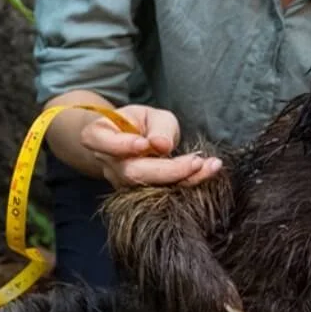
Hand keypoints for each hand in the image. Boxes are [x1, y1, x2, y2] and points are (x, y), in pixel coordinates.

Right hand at [81, 103, 222, 190]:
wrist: (136, 142)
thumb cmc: (141, 124)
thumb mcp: (151, 115)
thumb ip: (158, 127)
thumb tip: (161, 145)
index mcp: (99, 136)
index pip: (100, 141)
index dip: (120, 145)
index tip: (144, 144)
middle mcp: (108, 164)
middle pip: (131, 172)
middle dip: (166, 170)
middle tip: (196, 161)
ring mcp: (122, 184)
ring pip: (149, 188)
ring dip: (183, 179)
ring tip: (211, 166)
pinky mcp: (140, 196)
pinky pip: (163, 193)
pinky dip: (188, 183)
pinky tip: (209, 170)